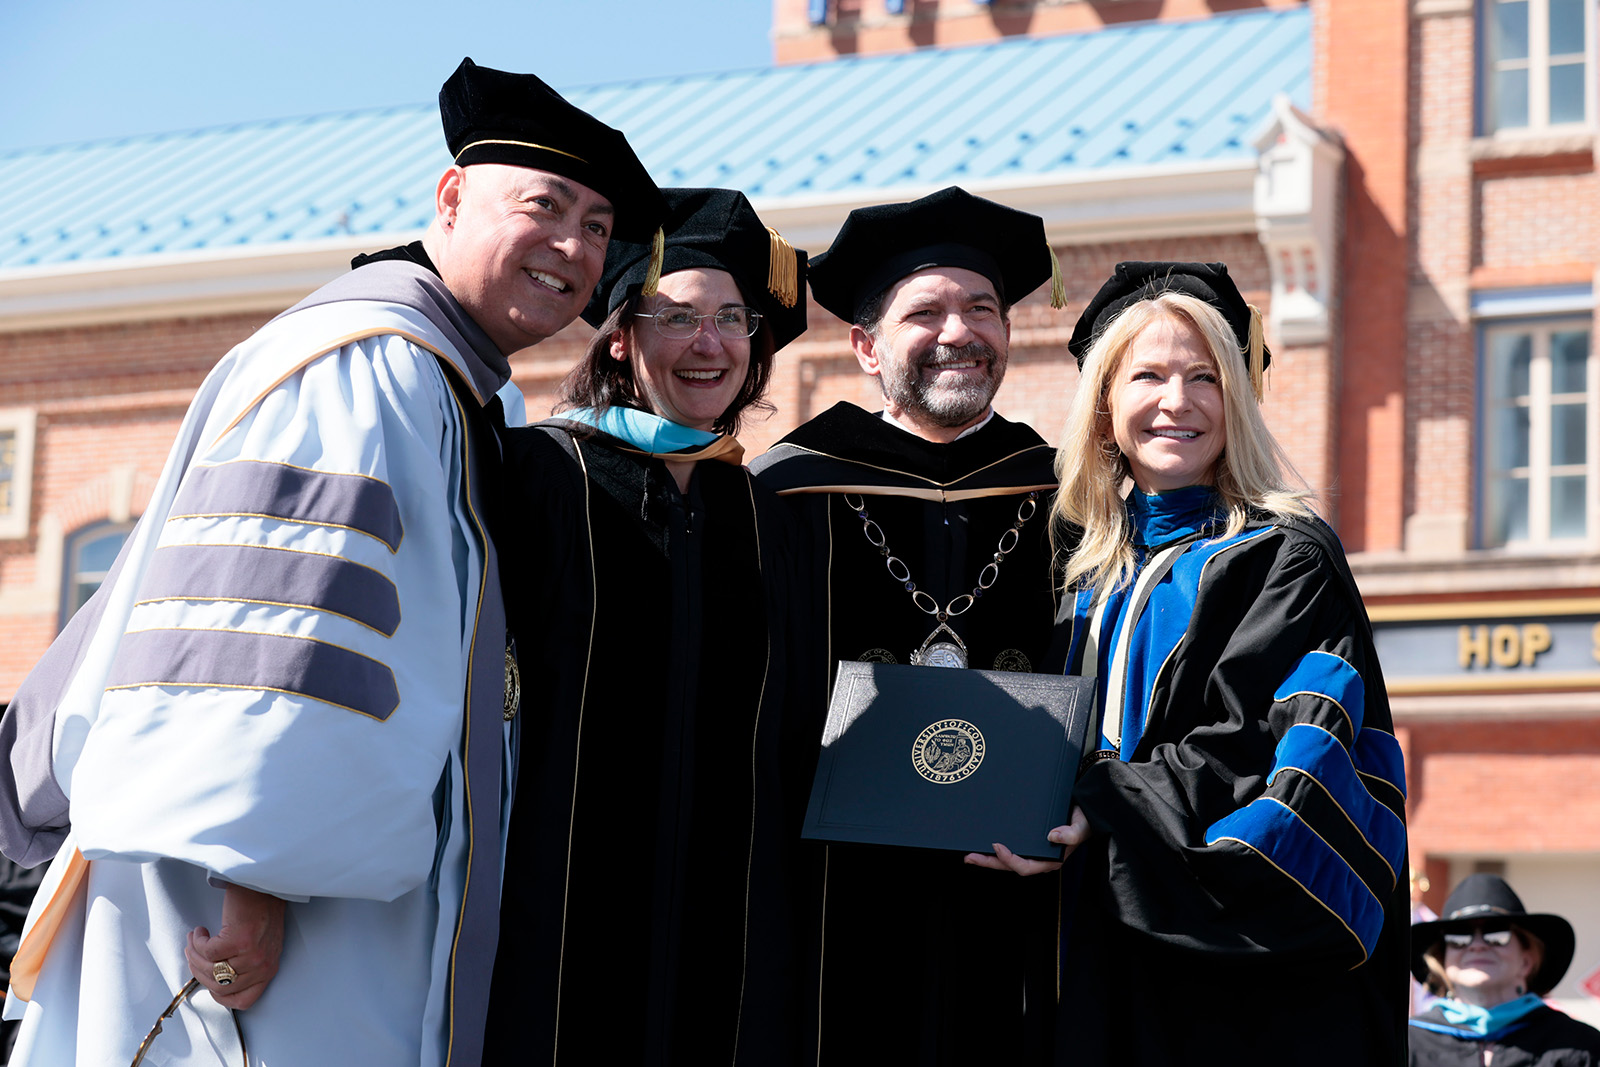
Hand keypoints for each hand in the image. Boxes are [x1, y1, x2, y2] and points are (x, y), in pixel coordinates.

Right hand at [184, 883, 285, 1010]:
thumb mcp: (260, 945)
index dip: (220, 995)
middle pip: (220, 987)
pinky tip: (200, 931)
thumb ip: (245, 965)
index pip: (244, 1001)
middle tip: (192, 954)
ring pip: (210, 970)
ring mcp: (253, 954)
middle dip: (198, 971)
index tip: (207, 981)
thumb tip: (213, 978)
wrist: (265, 883)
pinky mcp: (241, 940)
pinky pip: (207, 952)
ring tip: (193, 941)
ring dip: (194, 955)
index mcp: (268, 969)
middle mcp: (263, 966)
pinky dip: (197, 942)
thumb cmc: (260, 911)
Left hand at [962, 806, 1092, 875]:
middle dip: (989, 863)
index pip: (1025, 867)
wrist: (1086, 812)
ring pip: (1007, 859)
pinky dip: (996, 848)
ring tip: (969, 853)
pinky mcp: (1029, 841)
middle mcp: (1039, 859)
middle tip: (969, 857)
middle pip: (1010, 865)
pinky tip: (983, 841)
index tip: (996, 846)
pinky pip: (1011, 847)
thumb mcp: (1081, 827)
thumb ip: (1070, 834)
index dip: (1009, 860)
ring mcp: (1033, 851)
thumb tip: (1052, 836)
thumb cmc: (1084, 822)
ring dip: (988, 857)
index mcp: (1050, 861)